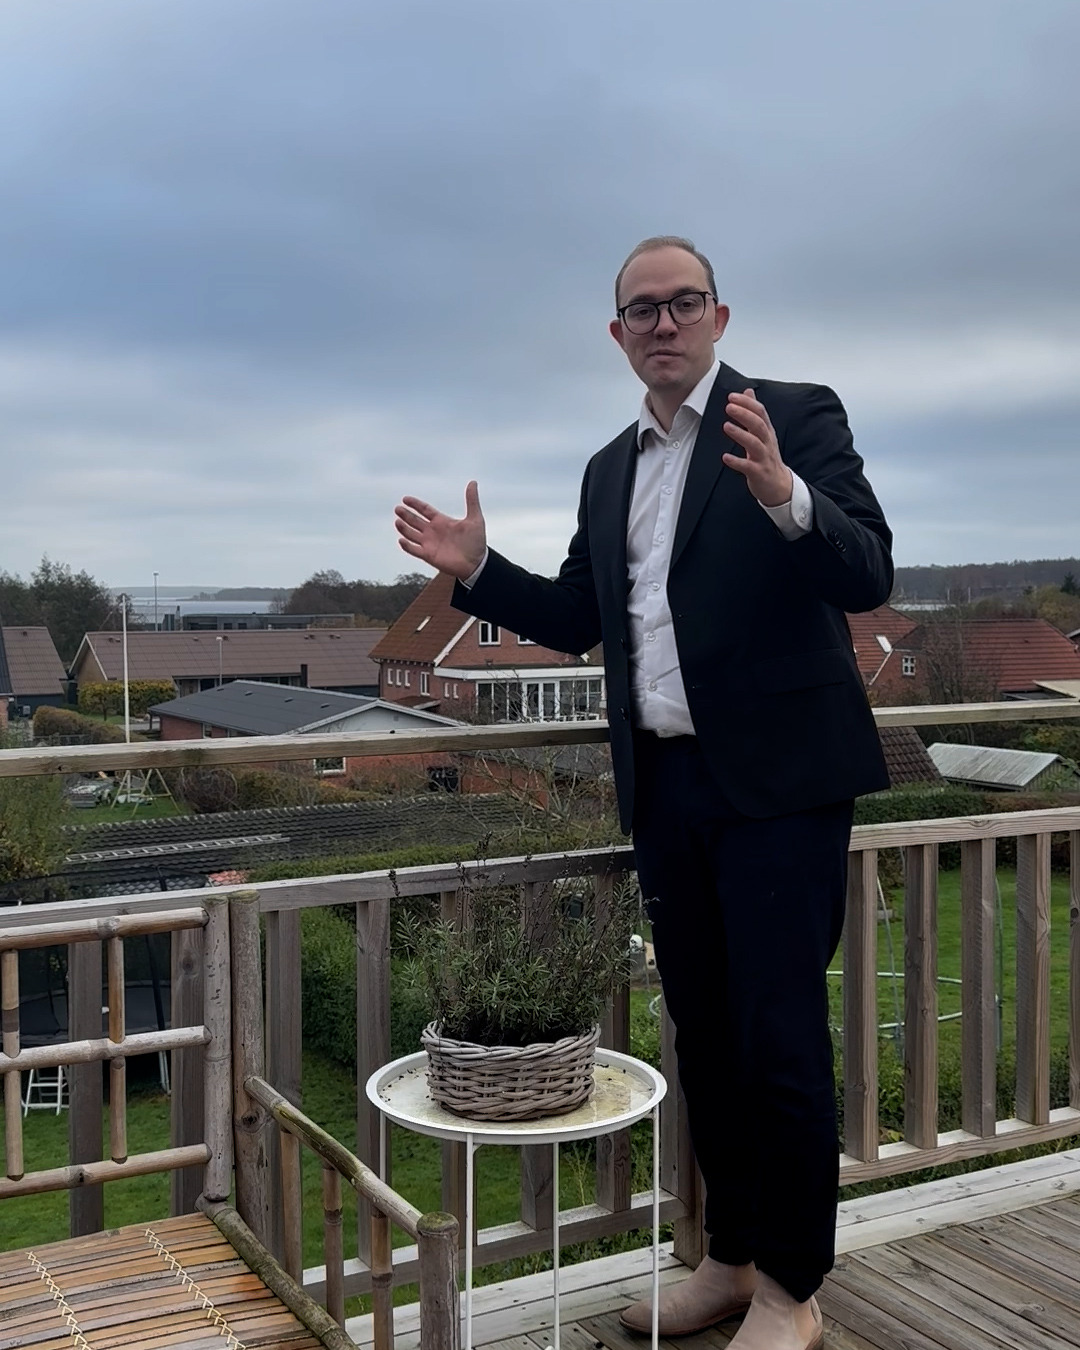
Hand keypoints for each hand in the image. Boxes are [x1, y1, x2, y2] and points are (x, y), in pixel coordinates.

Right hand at [394, 481, 486, 580]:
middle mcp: (433, 531)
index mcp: (442, 521)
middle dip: (406, 515)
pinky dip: (407, 546)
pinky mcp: (428, 555)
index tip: (405, 499)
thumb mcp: (475, 518)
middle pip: (415, 521)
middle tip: (398, 509)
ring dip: (404, 528)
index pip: (424, 510)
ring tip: (397, 522)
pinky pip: (414, 550)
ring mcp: (430, 543)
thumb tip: (473, 482)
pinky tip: (401, 540)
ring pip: (411, 534)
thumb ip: (472, 501)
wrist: (477, 563)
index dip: (415, 504)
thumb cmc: (476, 542)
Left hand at [722, 389, 793, 507]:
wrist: (779, 485)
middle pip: (759, 425)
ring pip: (755, 444)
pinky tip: (725, 457)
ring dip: (741, 434)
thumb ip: (754, 412)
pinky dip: (737, 462)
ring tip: (726, 426)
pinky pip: (748, 467)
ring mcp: (764, 458)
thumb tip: (748, 391)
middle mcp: (767, 443)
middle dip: (744, 414)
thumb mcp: (763, 432)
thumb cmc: (767, 457)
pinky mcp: (758, 473)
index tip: (732, 396)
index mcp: (767, 432)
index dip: (747, 403)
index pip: (760, 412)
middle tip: (729, 406)